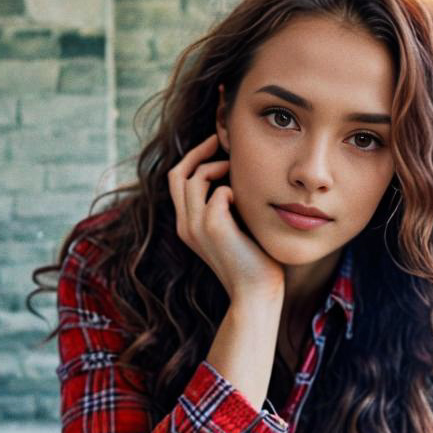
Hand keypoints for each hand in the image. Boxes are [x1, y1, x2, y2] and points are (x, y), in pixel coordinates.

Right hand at [168, 132, 284, 301]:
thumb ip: (229, 206)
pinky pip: (219, 193)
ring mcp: (196, 227)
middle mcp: (185, 225)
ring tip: (237, 172)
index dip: (193, 159)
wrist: (256, 293)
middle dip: (198, 152)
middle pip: (178, 174)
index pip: (177, 180)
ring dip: (217, 168)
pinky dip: (233, 189)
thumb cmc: (254, 262)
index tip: (215, 147)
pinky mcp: (213, 228)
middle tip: (220, 140)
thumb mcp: (236, 229)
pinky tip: (246, 201)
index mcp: (187, 226)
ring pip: (195, 178)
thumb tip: (237, 178)